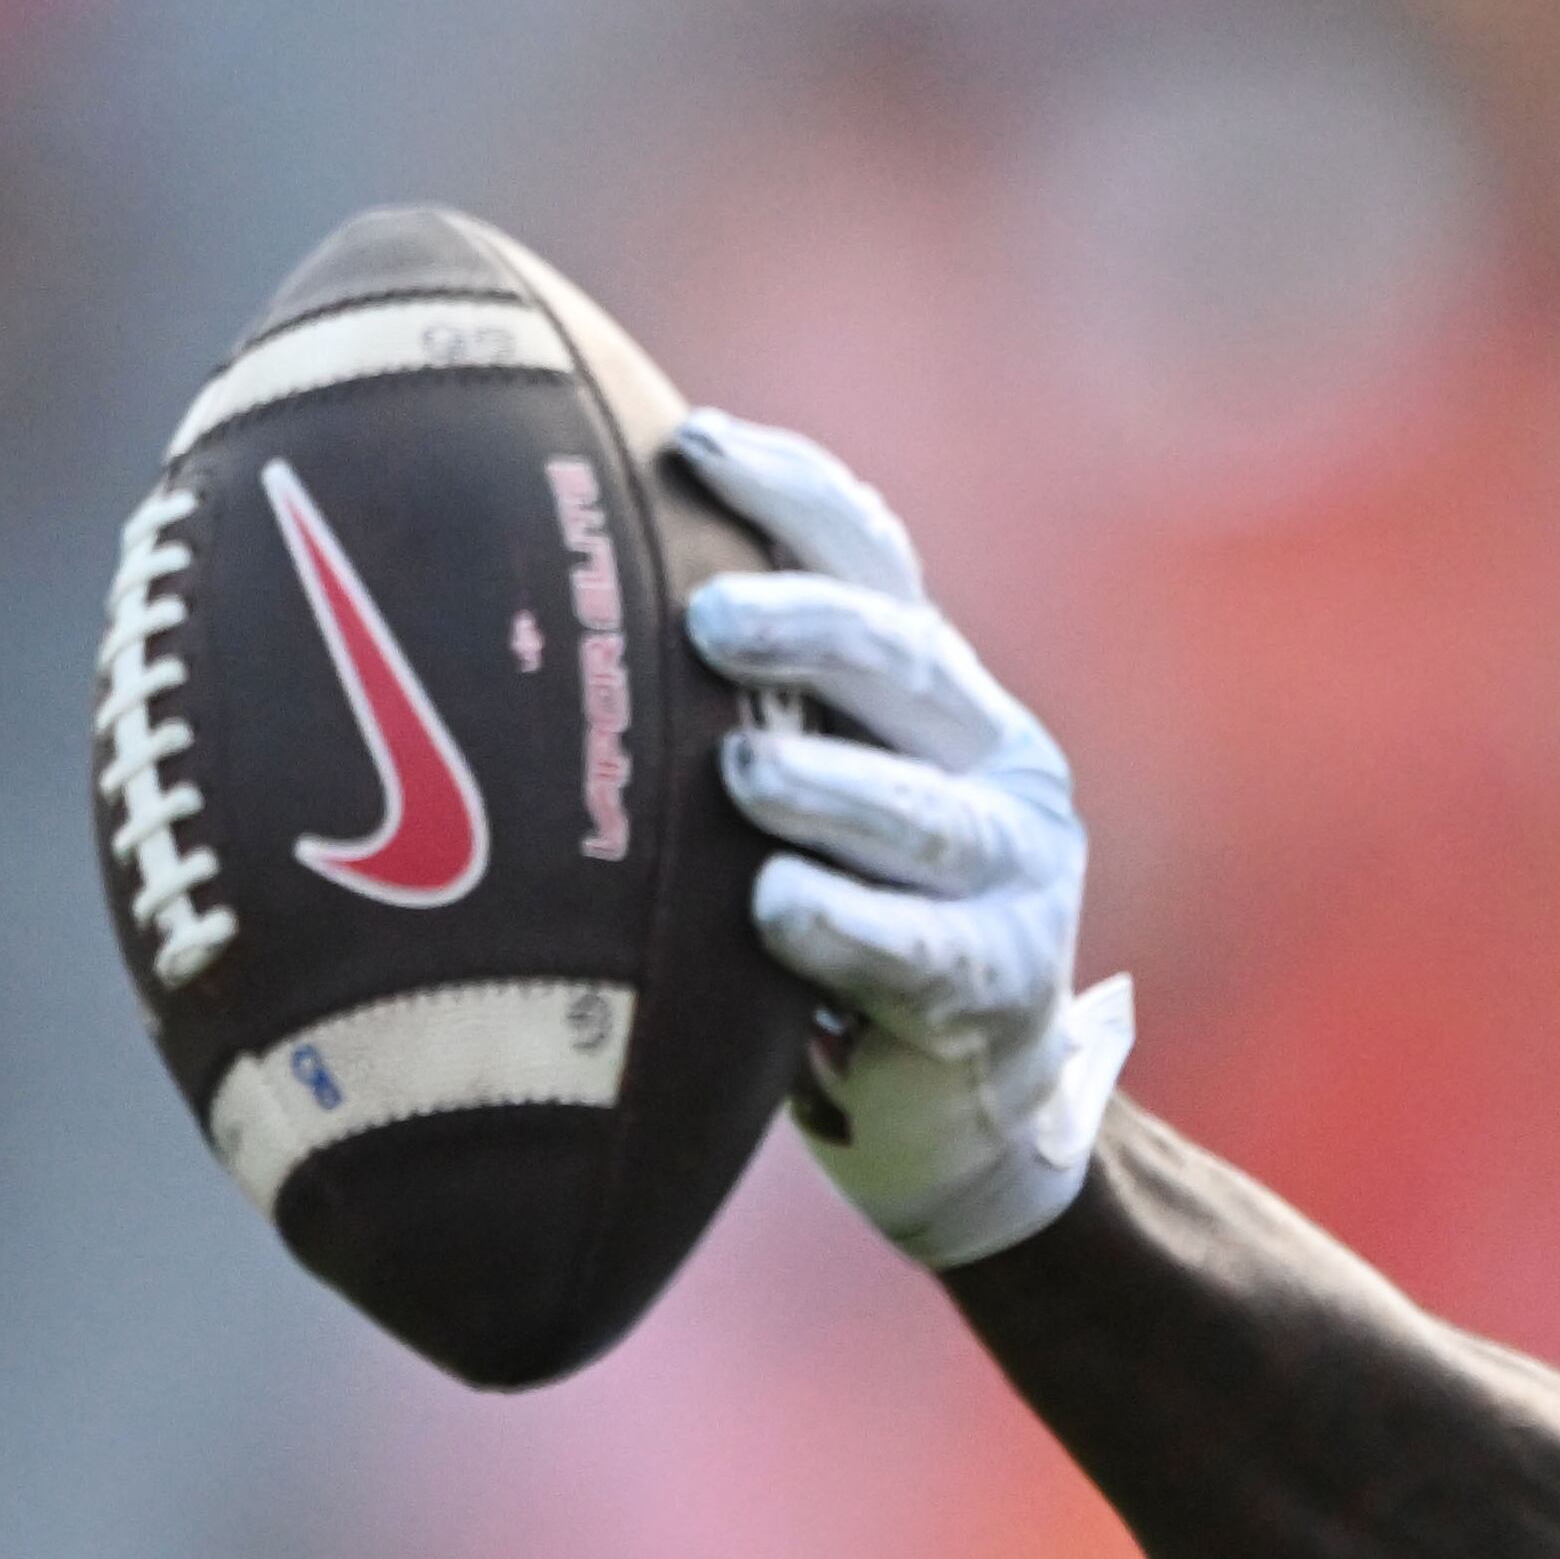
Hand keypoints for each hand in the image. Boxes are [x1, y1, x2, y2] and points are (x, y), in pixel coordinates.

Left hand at [676, 406, 1132, 1267]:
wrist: (956, 1116)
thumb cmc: (836, 939)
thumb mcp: (804, 809)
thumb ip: (737, 720)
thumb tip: (540, 611)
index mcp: (942, 700)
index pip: (880, 564)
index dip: (796, 496)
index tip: (693, 442)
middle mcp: (999, 765)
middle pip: (909, 663)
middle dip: (812, 627)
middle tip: (708, 617)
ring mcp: (1019, 875)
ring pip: (926, 815)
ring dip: (831, 787)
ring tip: (743, 775)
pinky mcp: (1008, 983)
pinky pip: (921, 950)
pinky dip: (845, 927)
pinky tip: (775, 909)